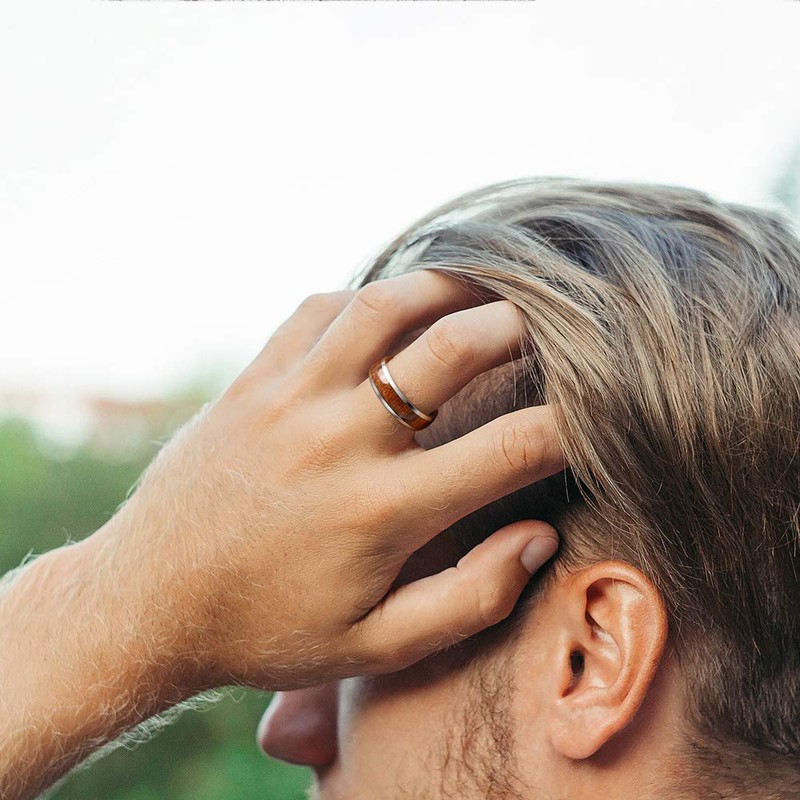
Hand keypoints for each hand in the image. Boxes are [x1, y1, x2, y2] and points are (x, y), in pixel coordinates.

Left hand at [102, 269, 565, 691]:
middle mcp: (343, 440)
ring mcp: (292, 400)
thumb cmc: (269, 631)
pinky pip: (316, 311)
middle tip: (547, 330)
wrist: (149, 603)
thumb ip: (471, 598)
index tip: (591, 418)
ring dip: (443, 288)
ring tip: (477, 294)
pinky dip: (363, 298)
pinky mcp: (252, 383)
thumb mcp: (374, 648)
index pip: (513, 447)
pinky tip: (387, 311)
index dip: (573, 425)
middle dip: (519, 328)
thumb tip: (539, 537)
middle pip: (454, 347)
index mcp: (386, 511)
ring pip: (383, 306)